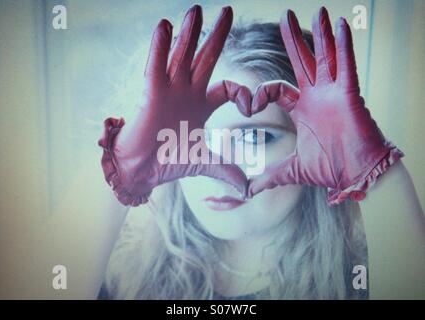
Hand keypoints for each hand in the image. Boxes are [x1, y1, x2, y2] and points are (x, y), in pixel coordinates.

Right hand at [98, 5, 251, 205]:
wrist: (142, 172)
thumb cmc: (169, 162)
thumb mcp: (205, 164)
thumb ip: (227, 170)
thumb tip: (248, 189)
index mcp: (202, 105)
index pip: (228, 88)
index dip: (242, 93)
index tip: (253, 107)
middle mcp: (187, 92)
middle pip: (205, 59)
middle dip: (216, 36)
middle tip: (228, 11)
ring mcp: (169, 90)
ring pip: (181, 56)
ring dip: (189, 33)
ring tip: (197, 10)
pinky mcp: (151, 94)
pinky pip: (156, 67)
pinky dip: (159, 47)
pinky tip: (164, 26)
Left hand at [248, 7, 403, 204]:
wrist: (355, 177)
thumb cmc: (329, 170)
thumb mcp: (291, 171)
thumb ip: (268, 178)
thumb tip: (246, 192)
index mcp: (302, 109)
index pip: (277, 89)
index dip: (260, 93)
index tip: (247, 105)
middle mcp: (317, 96)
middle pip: (303, 61)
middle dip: (294, 39)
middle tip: (285, 15)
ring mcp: (334, 93)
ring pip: (326, 57)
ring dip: (322, 34)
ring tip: (320, 9)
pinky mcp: (350, 95)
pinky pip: (347, 66)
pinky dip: (344, 47)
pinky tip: (341, 26)